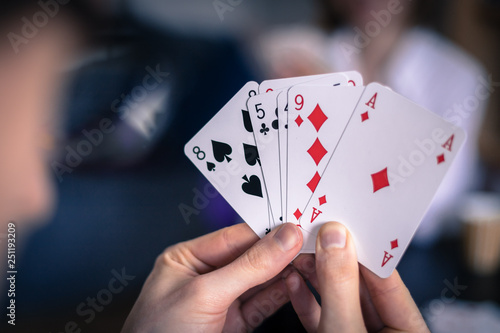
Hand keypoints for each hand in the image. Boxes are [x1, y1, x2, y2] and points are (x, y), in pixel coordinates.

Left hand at [121, 223, 302, 332]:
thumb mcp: (204, 294)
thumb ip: (247, 266)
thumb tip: (282, 239)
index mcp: (187, 260)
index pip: (234, 237)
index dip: (266, 230)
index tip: (294, 225)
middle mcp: (204, 278)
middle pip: (250, 257)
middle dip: (278, 251)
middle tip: (306, 242)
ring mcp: (220, 302)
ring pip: (260, 280)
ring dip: (284, 272)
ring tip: (307, 260)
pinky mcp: (234, 324)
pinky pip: (262, 303)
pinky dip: (281, 294)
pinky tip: (295, 283)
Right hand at [286, 222, 428, 331]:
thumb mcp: (345, 330)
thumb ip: (341, 286)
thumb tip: (335, 239)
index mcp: (407, 331)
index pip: (387, 279)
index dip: (362, 250)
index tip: (342, 226)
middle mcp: (385, 331)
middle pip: (359, 285)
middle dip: (332, 260)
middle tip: (315, 233)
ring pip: (337, 298)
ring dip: (315, 276)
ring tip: (299, 252)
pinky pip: (321, 314)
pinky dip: (306, 299)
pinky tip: (293, 280)